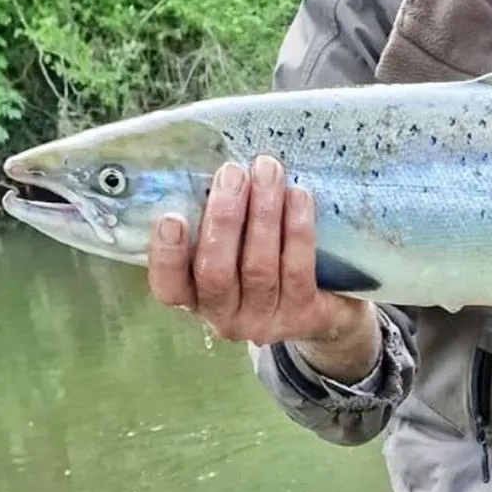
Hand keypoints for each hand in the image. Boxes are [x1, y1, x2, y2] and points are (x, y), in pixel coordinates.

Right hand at [147, 155, 379, 381]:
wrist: (324, 315)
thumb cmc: (264, 268)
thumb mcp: (234, 255)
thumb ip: (218, 227)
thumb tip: (217, 175)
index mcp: (197, 300)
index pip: (169, 288)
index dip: (167, 256)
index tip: (171, 217)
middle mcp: (225, 317)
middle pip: (216, 272)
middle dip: (224, 218)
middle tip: (232, 173)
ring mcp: (265, 320)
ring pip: (258, 266)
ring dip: (263, 214)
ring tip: (268, 172)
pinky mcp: (303, 315)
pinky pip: (297, 268)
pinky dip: (297, 229)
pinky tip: (298, 196)